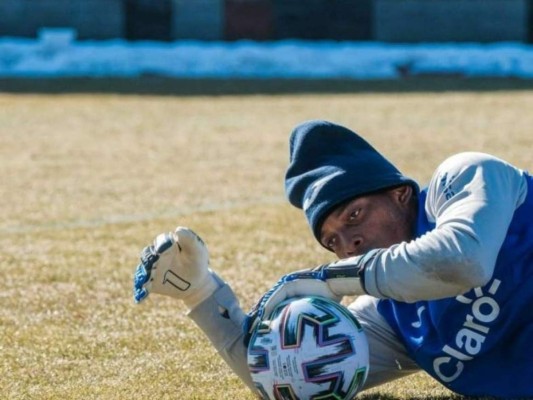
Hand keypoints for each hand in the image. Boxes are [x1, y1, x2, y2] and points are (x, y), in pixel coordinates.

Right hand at [133, 227, 218, 308]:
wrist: (196, 283)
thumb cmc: (197, 262)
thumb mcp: (197, 251)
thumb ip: (189, 240)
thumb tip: (177, 230)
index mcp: (168, 245)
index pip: (161, 241)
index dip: (161, 243)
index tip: (162, 249)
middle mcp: (157, 256)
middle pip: (148, 254)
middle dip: (149, 259)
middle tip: (153, 264)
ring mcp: (153, 269)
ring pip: (143, 268)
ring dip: (143, 273)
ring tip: (147, 278)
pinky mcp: (151, 283)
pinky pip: (142, 285)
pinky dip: (139, 290)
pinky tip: (140, 298)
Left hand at [244, 249, 381, 343]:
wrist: (337, 283)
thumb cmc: (330, 298)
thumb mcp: (316, 311)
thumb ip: (307, 319)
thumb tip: (309, 342)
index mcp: (290, 295)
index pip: (272, 308)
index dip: (263, 319)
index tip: (257, 333)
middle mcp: (285, 289)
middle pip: (266, 304)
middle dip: (256, 318)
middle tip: (249, 332)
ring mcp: (286, 285)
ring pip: (268, 301)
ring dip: (258, 314)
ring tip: (252, 327)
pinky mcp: (290, 283)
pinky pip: (276, 297)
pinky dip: (268, 307)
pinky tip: (262, 318)